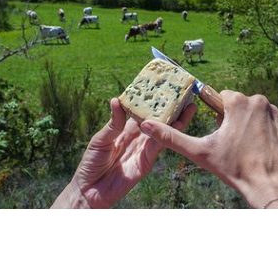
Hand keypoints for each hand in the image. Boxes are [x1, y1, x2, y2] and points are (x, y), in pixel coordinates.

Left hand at [52, 98, 195, 208]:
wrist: (89, 190)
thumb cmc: (91, 162)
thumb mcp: (101, 139)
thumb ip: (114, 123)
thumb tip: (117, 100)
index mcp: (126, 129)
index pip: (142, 111)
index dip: (152, 100)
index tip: (162, 86)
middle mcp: (138, 137)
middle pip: (157, 121)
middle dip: (170, 109)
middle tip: (183, 95)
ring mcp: (144, 150)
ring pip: (163, 133)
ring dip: (176, 121)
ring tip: (189, 108)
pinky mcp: (146, 163)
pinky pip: (157, 148)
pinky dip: (166, 136)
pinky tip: (176, 125)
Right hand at [140, 91, 277, 208]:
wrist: (271, 186)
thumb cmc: (234, 168)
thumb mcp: (199, 152)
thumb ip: (171, 137)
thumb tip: (146, 125)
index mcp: (237, 102)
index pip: (221, 97)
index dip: (218, 115)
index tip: (221, 132)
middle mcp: (259, 100)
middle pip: (238, 104)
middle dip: (233, 119)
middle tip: (232, 143)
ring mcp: (275, 111)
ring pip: (253, 112)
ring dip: (248, 124)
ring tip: (247, 147)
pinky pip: (269, 120)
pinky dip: (264, 130)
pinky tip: (260, 148)